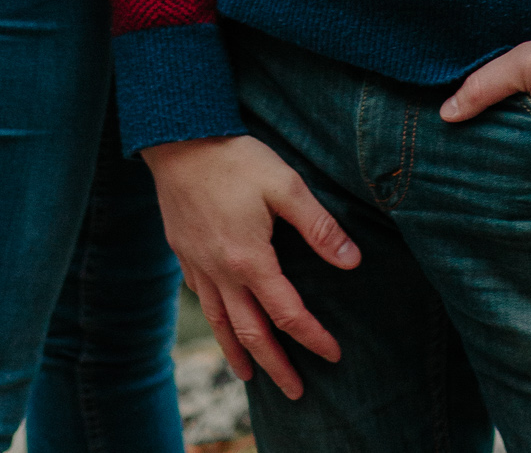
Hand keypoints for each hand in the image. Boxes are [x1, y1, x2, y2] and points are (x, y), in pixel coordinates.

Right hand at [143, 133, 360, 397]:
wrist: (179, 140)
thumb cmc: (236, 159)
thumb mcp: (285, 185)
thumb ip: (319, 226)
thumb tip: (351, 261)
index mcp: (250, 260)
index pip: (288, 313)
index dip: (313, 337)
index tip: (333, 354)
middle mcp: (222, 272)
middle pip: (251, 332)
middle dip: (276, 365)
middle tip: (295, 391)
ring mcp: (198, 265)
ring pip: (220, 323)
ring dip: (239, 353)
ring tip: (250, 377)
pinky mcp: (183, 253)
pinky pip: (200, 299)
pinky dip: (214, 320)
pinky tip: (221, 323)